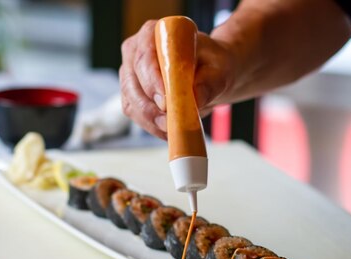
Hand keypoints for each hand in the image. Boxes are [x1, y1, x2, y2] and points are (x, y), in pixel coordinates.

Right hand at [119, 20, 235, 138]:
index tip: (165, 101)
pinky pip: (136, 115)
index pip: (145, 57)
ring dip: (150, 121)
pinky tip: (168, 132)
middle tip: (169, 122)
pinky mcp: (132, 97)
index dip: (152, 80)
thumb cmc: (212, 65)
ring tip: (173, 130)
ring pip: (131, 103)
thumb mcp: (219, 69)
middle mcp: (135, 53)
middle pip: (132, 82)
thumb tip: (196, 98)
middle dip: (149, 107)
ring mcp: (130, 76)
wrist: (210, 74)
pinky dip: (151, 127)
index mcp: (154, 34)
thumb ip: (209, 82)